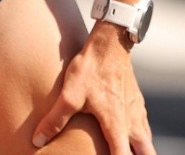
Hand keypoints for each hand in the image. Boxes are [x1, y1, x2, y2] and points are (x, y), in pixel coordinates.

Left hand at [32, 23, 154, 154]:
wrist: (110, 41)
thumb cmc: (91, 68)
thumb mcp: (69, 94)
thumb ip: (55, 120)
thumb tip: (37, 140)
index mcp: (116, 124)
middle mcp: (131, 120)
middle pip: (146, 153)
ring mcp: (137, 109)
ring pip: (147, 140)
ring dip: (143, 151)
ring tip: (133, 154)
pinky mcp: (137, 99)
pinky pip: (145, 125)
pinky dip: (142, 137)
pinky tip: (132, 136)